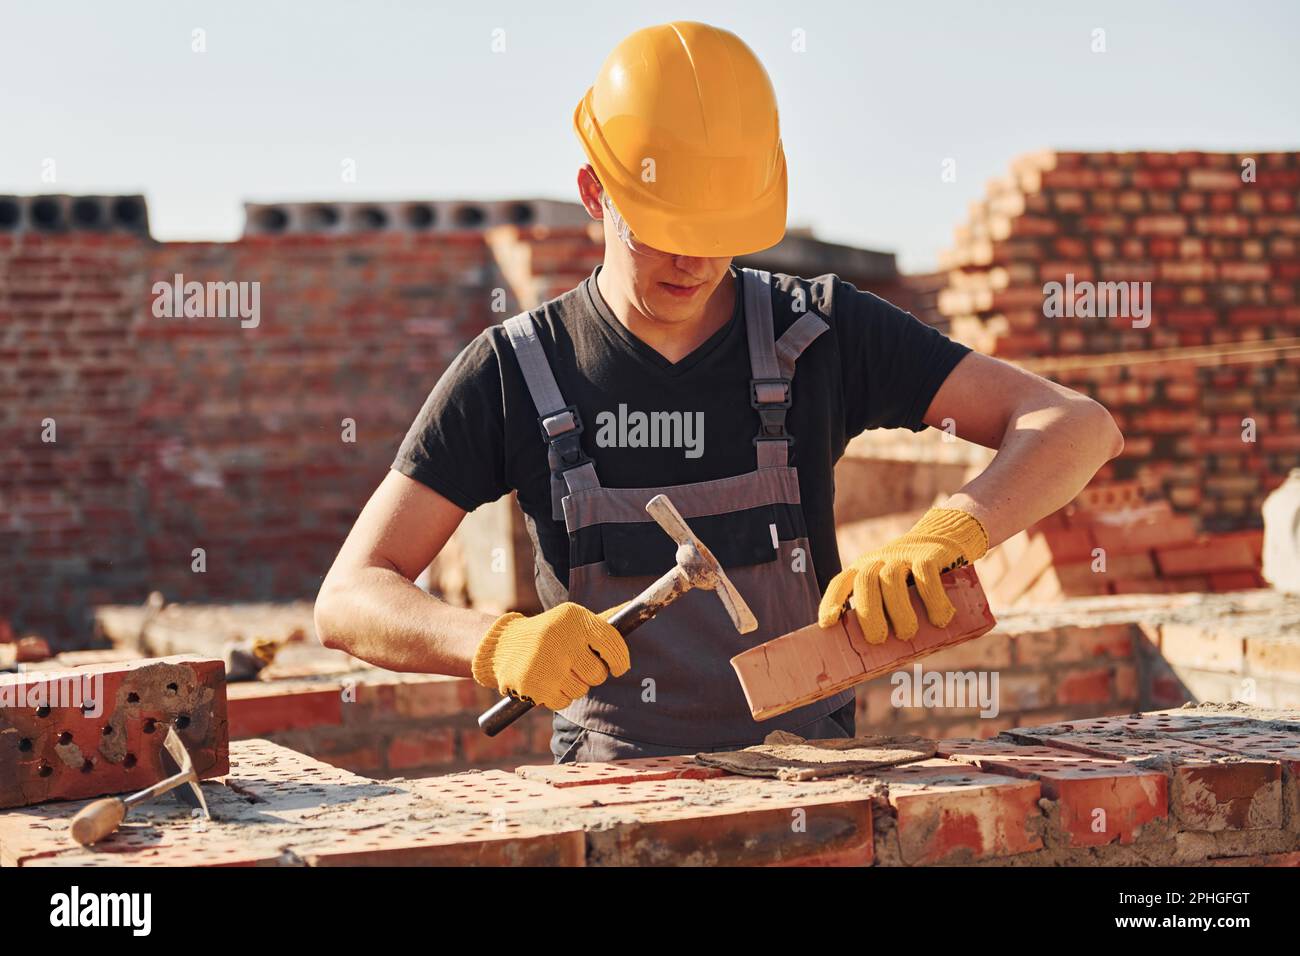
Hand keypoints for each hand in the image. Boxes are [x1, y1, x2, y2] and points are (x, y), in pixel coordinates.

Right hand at [471, 601, 630, 710]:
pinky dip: (559, 695)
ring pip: (582, 689)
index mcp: (573, 618)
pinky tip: (547, 680)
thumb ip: (603, 621)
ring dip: (574, 684)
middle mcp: (560, 638)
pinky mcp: (534, 685)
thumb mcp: (573, 619)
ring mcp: (546, 663)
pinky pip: (564, 701)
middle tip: (576, 664)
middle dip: (591, 673)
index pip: (612, 642)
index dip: (620, 659)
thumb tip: (637, 609)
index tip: (618, 667)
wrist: (504, 646)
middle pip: (598, 673)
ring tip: (558, 670)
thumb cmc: (549, 632)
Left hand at [817, 508, 988, 643]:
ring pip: (892, 579)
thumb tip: (884, 656)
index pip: (840, 582)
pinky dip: (933, 601)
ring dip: (899, 611)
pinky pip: (926, 576)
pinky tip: (939, 620)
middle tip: (878, 640)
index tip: (828, 624)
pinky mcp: (929, 555)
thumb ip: (885, 614)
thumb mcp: (892, 593)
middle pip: (865, 582)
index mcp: (861, 571)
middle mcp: (878, 561)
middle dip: (869, 614)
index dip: (831, 602)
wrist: (942, 540)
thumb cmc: (912, 582)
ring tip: (907, 634)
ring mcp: (903, 556)